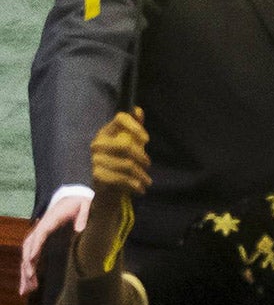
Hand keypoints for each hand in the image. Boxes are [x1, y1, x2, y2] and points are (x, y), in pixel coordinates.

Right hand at [18, 191, 90, 294]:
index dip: (34, 247)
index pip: (39, 235)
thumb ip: (83, 215)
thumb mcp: (85, 204)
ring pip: (27, 256)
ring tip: (26, 291)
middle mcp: (40, 229)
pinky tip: (31, 284)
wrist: (73, 195)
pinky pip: (32, 257)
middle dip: (26, 266)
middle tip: (28, 283)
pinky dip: (30, 270)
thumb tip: (79, 230)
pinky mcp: (41, 241)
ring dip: (26, 273)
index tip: (31, 260)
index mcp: (50, 221)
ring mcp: (39, 236)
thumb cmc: (79, 201)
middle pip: (28, 249)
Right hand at [78, 109, 148, 276]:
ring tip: (147, 182)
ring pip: (127, 164)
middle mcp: (96, 144)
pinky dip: (134, 185)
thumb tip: (138, 110)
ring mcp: (94, 161)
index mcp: (105, 132)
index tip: (146, 139)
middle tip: (148, 166)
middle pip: (127, 145)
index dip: (136, 126)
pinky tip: (140, 189)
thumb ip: (133, 129)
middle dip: (142, 157)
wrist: (106, 195)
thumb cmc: (120, 166)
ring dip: (141, 175)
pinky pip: (121, 179)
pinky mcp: (96, 177)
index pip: (119, 118)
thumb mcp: (129, 146)